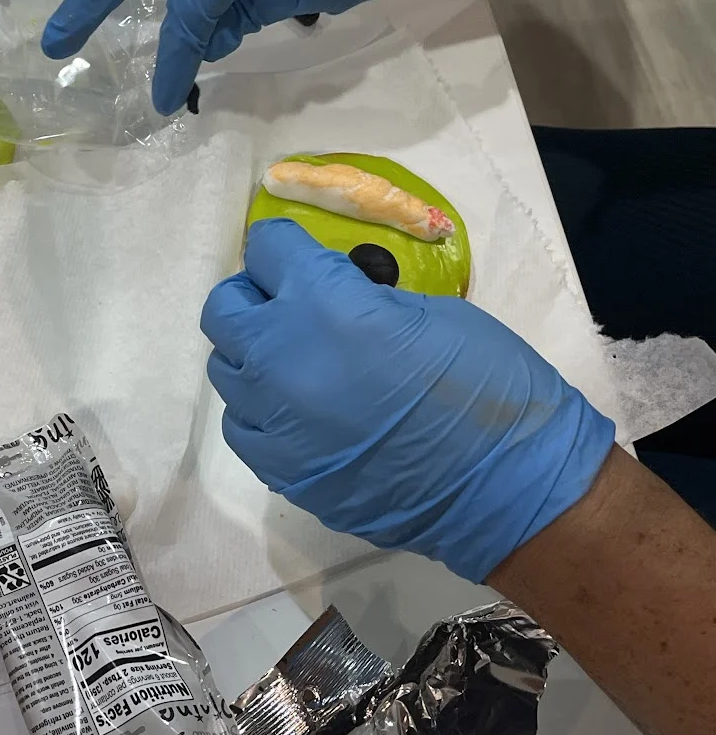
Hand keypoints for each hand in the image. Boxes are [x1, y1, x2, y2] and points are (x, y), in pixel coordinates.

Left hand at [200, 219, 614, 582]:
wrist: (509, 487)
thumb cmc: (489, 384)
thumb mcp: (432, 311)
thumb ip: (364, 298)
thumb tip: (334, 295)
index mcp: (324, 304)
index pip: (269, 248)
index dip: (285, 248)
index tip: (299, 256)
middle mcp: (280, 357)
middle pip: (225, 309)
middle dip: (252, 297)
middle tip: (287, 305)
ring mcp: (273, 419)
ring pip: (226, 369)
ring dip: (253, 357)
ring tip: (297, 364)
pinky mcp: (279, 469)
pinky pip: (243, 426)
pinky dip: (261, 412)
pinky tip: (298, 414)